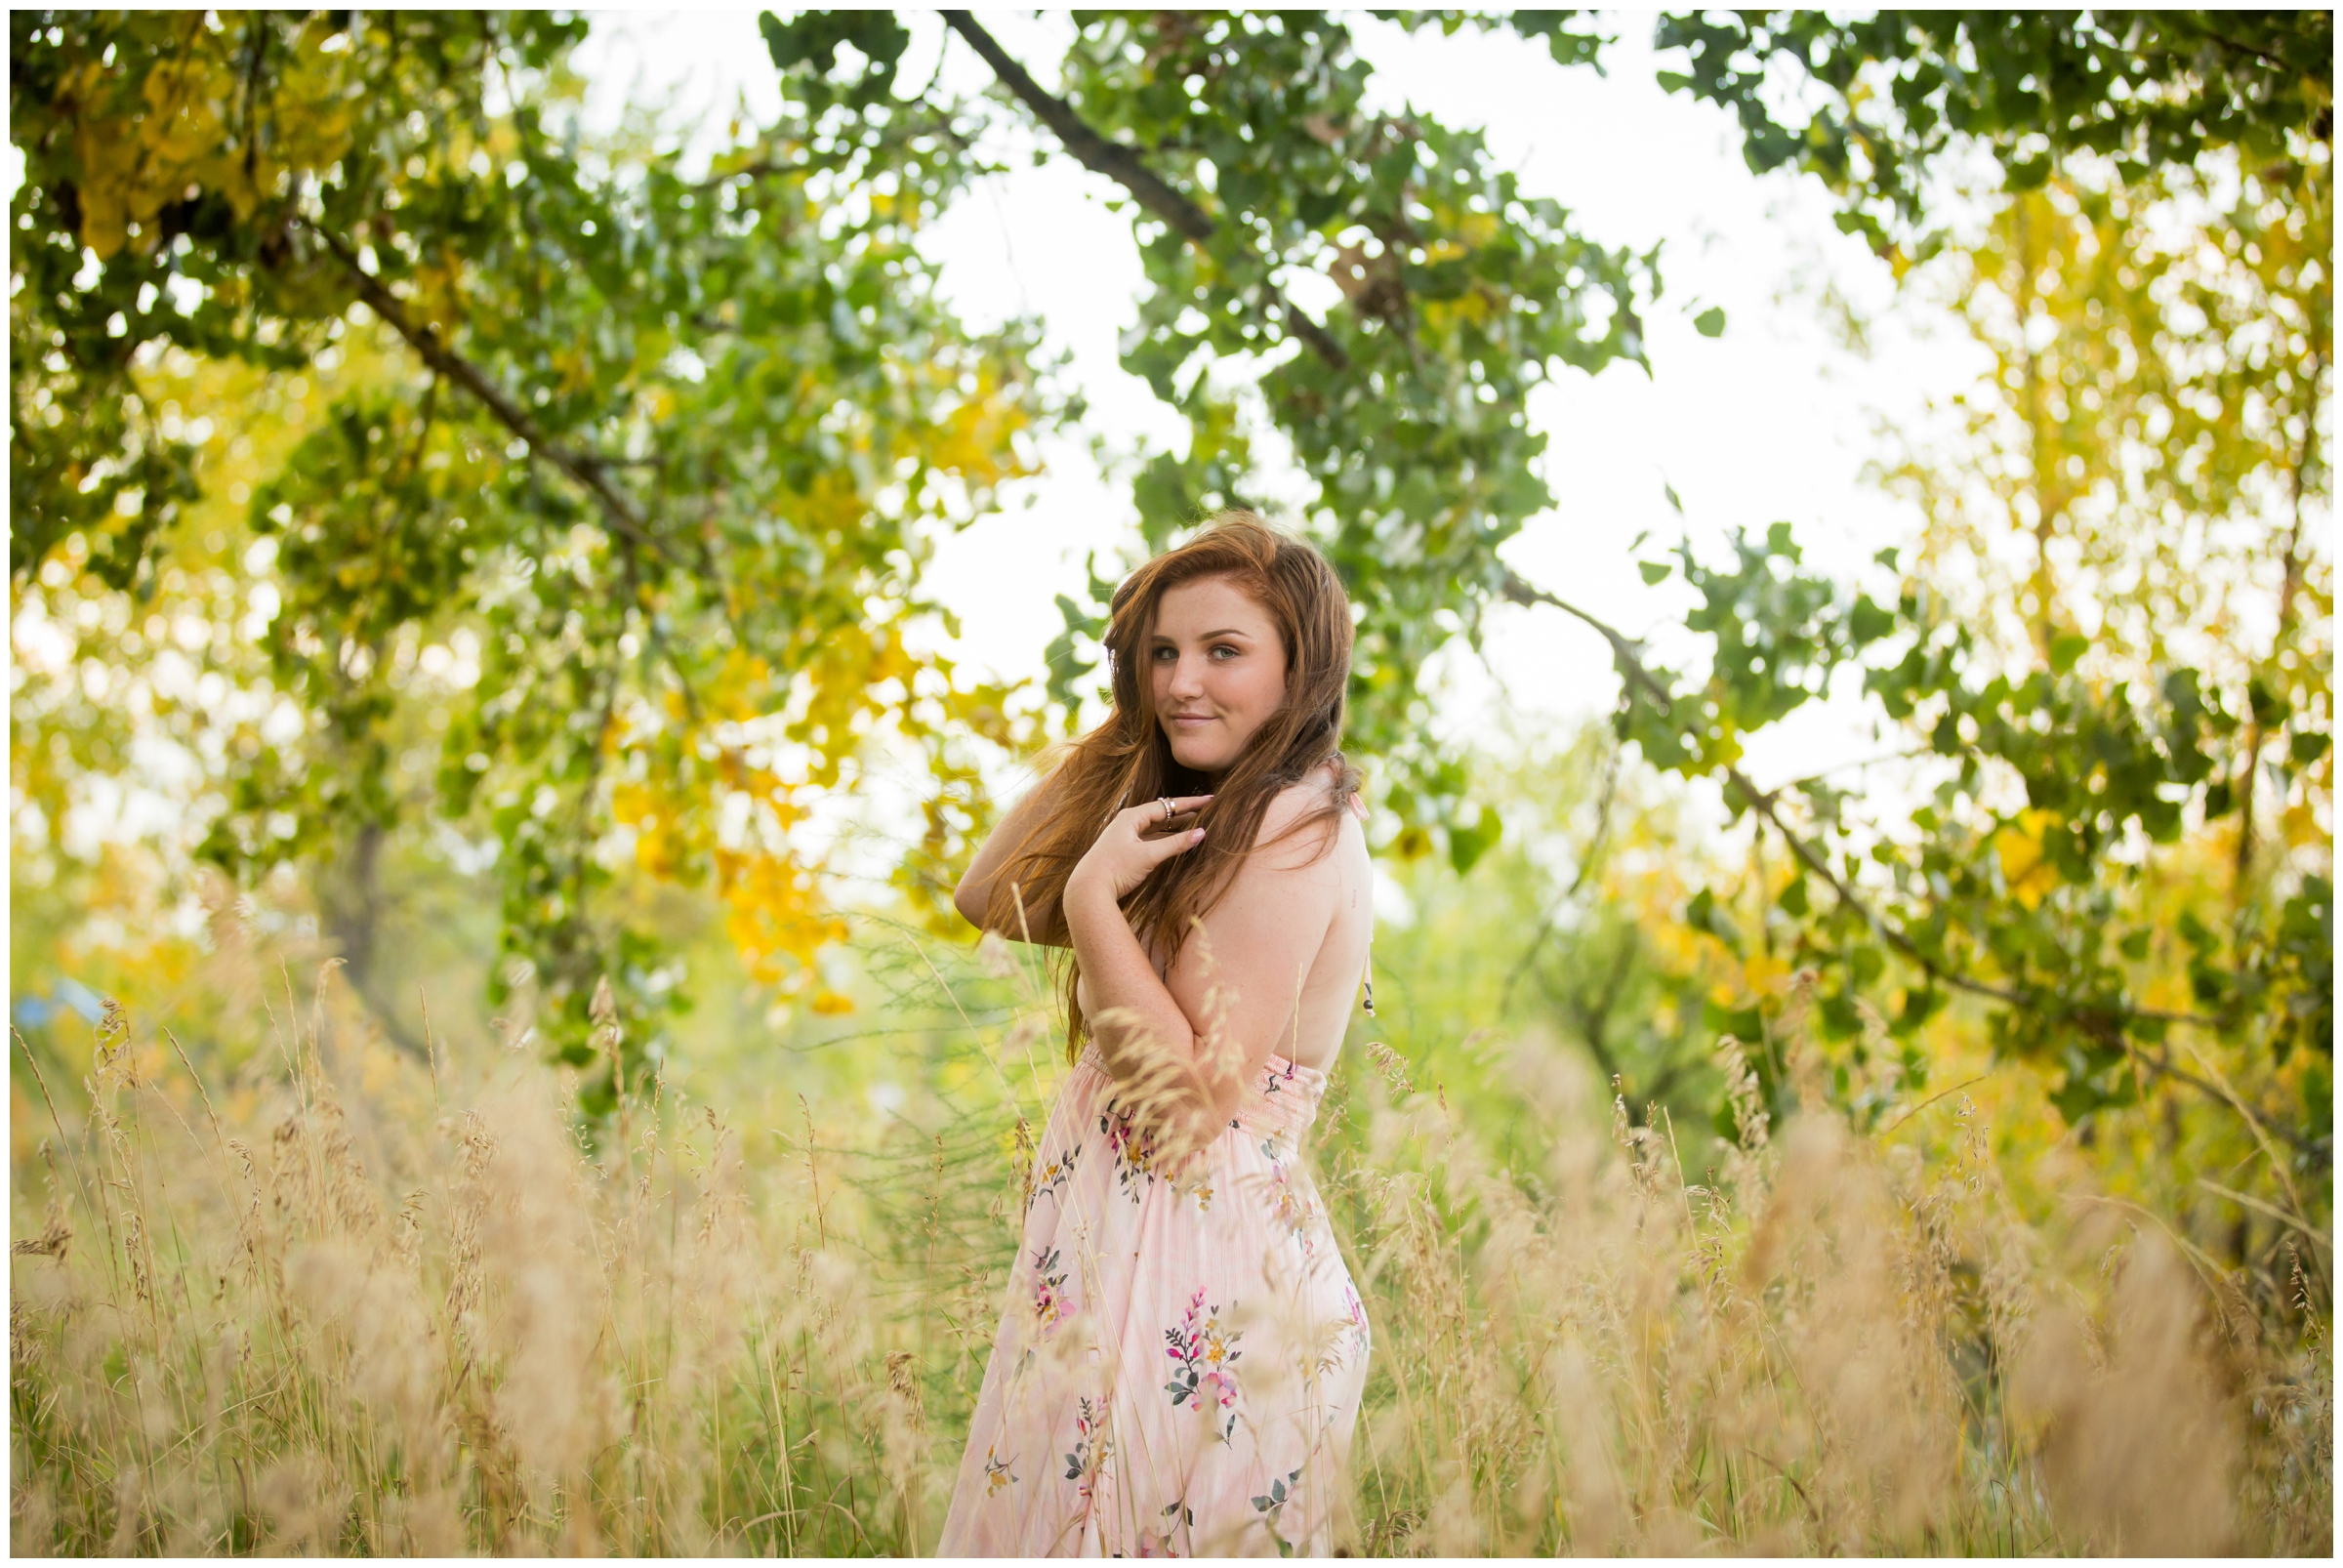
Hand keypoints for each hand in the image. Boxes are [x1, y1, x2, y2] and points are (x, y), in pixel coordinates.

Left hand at [1066, 794, 1214, 907]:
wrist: (1088, 889)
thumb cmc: (1115, 869)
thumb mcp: (1148, 856)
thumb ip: (1175, 844)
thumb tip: (1201, 833)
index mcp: (1131, 817)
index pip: (1166, 805)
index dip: (1190, 803)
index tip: (1210, 799)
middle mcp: (1128, 823)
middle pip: (1162, 814)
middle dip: (1184, 812)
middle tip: (1206, 809)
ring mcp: (1126, 836)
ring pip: (1156, 827)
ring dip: (1175, 826)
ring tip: (1196, 823)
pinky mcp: (1125, 850)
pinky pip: (1151, 839)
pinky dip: (1165, 839)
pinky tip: (1176, 841)